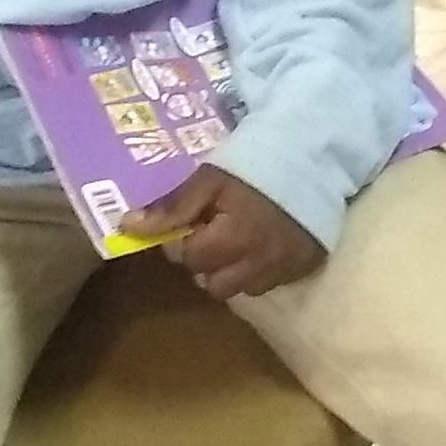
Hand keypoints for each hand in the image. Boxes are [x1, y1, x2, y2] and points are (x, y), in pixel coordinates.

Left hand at [119, 167, 327, 299]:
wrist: (318, 156)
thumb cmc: (257, 164)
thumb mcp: (211, 178)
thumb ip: (172, 207)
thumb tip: (127, 227)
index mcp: (229, 241)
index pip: (188, 258)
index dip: (185, 239)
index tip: (195, 219)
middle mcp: (255, 265)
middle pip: (212, 284)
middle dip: (207, 261)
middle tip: (215, 232)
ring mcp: (281, 270)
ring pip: (241, 289)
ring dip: (232, 271)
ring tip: (237, 242)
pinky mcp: (302, 267)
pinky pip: (269, 283)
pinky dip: (259, 270)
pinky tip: (262, 245)